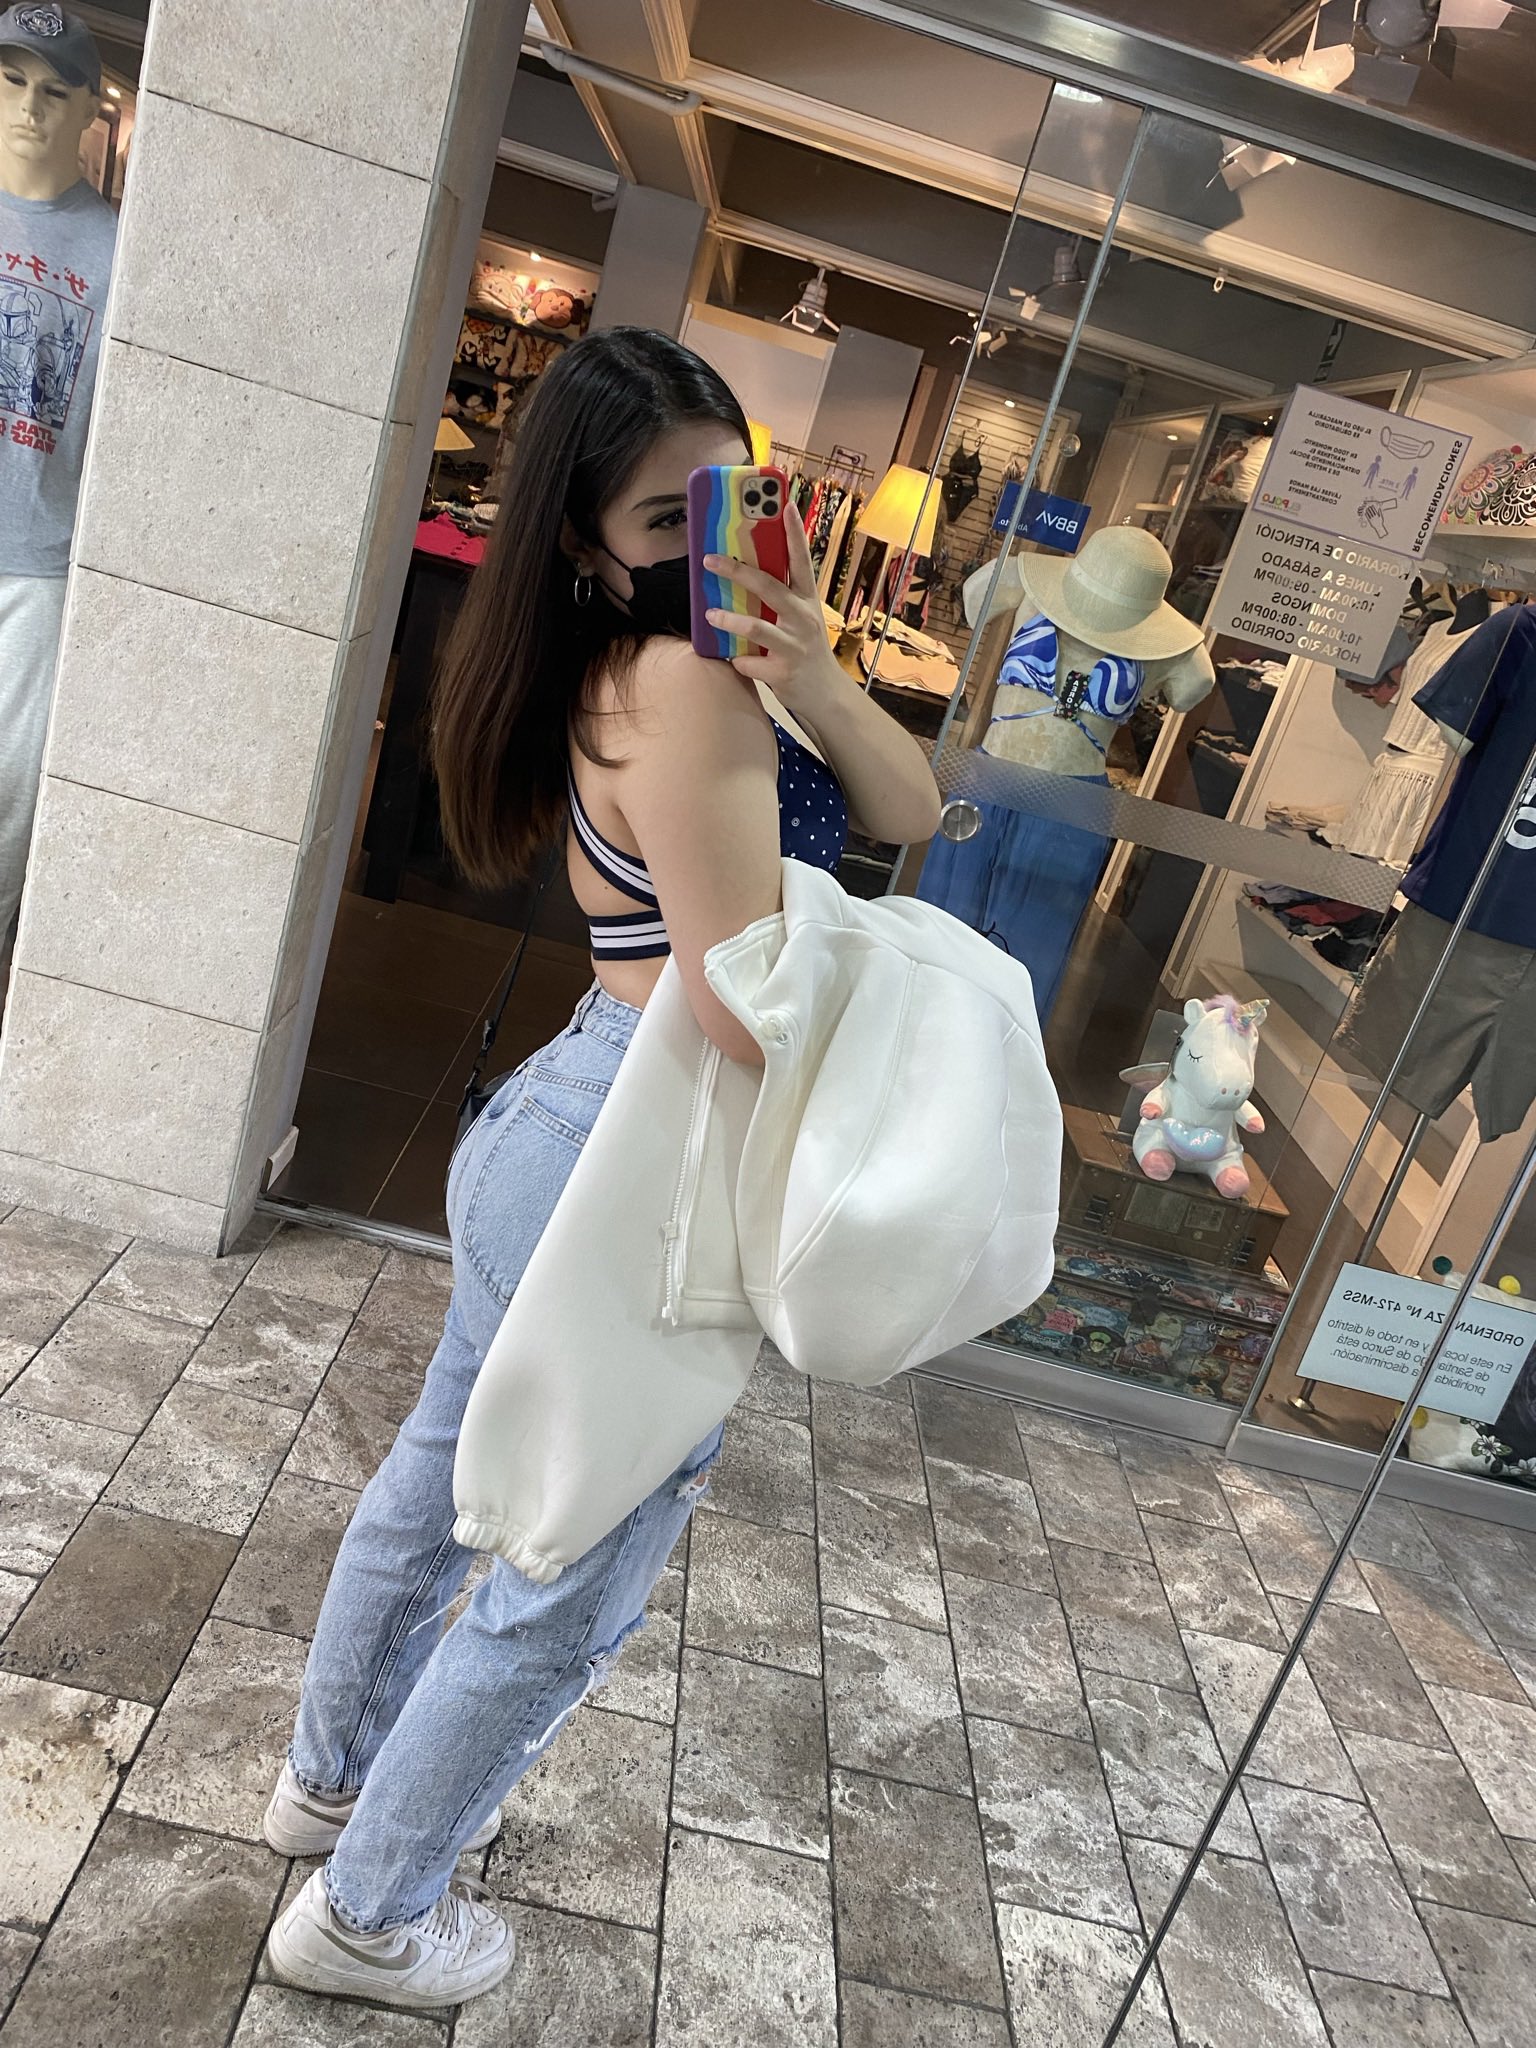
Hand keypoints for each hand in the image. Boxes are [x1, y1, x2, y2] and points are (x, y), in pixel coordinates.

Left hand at [703, 508, 845, 719]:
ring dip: (729, 620)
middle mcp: (803, 619)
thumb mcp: (801, 618)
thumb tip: (744, 573)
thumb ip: (781, 598)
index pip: (801, 561)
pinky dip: (739, 661)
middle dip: (738, 570)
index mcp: (807, 601)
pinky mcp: (783, 672)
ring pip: (756, 628)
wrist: (825, 693)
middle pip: (769, 587)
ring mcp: (794, 646)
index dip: (794, 533)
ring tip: (709, 614)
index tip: (786, 505)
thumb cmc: (805, 649)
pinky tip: (735, 660)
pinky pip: (750, 663)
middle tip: (710, 560)